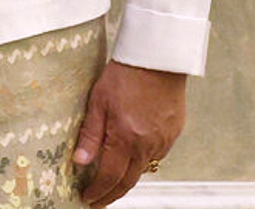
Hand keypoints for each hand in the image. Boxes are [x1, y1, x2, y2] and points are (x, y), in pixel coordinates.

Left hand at [71, 61, 187, 204]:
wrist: (157, 59)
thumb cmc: (125, 75)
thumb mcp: (98, 102)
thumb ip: (91, 135)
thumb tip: (80, 162)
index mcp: (127, 138)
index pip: (111, 176)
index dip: (99, 191)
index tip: (88, 199)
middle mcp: (148, 144)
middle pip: (129, 180)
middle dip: (112, 193)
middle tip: (99, 200)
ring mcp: (164, 140)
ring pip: (144, 168)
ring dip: (127, 176)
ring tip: (111, 178)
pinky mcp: (174, 133)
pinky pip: (156, 154)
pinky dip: (142, 158)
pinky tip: (132, 153)